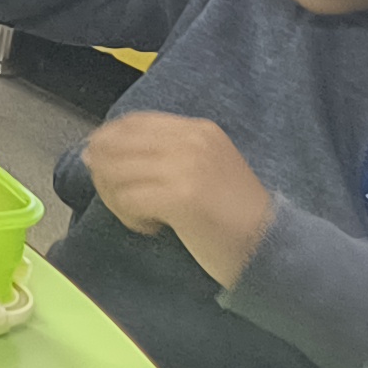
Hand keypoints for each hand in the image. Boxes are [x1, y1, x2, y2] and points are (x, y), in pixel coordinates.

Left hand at [82, 112, 275, 286]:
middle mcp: (192, 140)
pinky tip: (152, 228)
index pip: (131, 122)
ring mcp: (187, 167)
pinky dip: (130, 218)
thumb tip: (97, 152)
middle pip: (116, 145)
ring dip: (117, 200)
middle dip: (105, 175)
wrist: (270, 245)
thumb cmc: (232, 214)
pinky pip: (128, 199)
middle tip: (120, 201)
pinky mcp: (182, 197)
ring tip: (139, 217)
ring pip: (115, 172)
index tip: (100, 166)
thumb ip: (163, 153)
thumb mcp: (203, 167)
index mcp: (197, 129)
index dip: (106, 142)